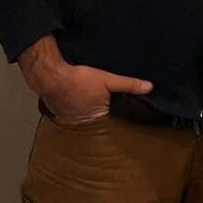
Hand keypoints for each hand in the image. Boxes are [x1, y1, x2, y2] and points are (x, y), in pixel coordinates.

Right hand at [18, 35, 152, 125]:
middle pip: (97, 122)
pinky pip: (70, 116)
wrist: (53, 77)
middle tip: (103, 105)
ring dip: (86, 114)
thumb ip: (128, 85)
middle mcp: (84, 125)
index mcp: (99, 118)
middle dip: (101, 116)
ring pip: (83, 120)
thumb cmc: (80, 79)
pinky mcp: (60, 116)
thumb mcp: (108, 79)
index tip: (121, 113)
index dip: (117, 116)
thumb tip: (149, 87)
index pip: (112, 122)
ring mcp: (70, 122)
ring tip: (90, 103)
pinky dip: (74, 111)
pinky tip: (76, 102)